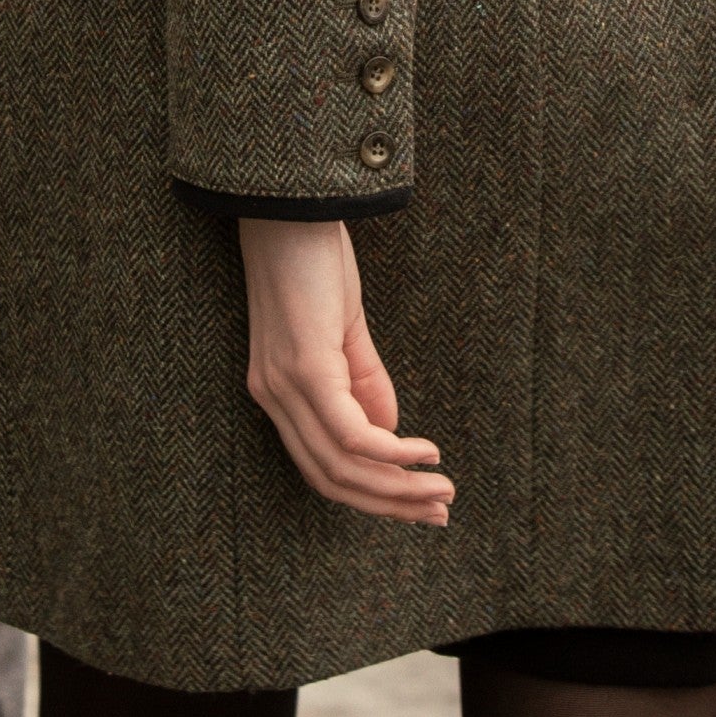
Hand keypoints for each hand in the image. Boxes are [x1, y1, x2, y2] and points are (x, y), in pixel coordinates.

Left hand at [238, 217, 454, 523]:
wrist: (287, 202)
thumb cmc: (312, 255)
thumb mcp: (343, 326)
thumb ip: (362, 381)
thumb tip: (388, 435)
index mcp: (279, 392)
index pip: (322, 469)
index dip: (371, 497)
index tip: (420, 508)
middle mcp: (274, 398)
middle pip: (332, 480)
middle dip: (390, 506)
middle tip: (439, 514)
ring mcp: (285, 385)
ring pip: (342, 466)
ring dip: (398, 488)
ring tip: (441, 492)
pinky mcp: (304, 367)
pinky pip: (350, 433)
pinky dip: (391, 453)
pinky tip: (425, 453)